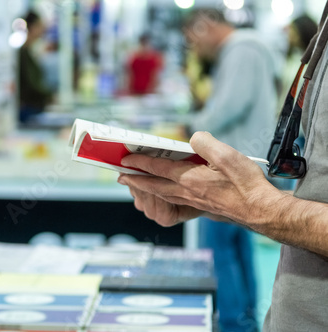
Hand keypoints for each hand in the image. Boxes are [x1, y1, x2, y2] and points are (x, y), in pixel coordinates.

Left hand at [117, 132, 279, 227]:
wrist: (259, 210)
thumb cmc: (245, 183)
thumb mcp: (226, 155)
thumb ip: (205, 143)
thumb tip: (193, 138)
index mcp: (189, 178)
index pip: (157, 168)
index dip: (139, 162)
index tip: (125, 159)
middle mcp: (186, 191)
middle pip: (153, 185)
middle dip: (134, 181)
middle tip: (120, 177)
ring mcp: (192, 200)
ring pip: (161, 194)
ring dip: (145, 188)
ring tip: (135, 184)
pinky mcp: (199, 205)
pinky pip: (172, 199)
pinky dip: (160, 194)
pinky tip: (162, 192)